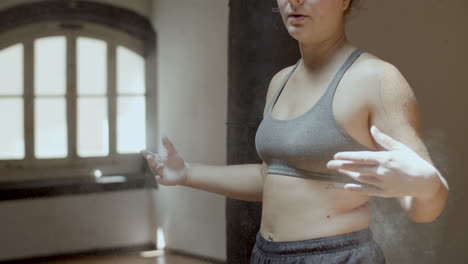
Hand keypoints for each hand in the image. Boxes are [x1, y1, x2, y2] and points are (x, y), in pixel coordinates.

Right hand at [140, 135, 190, 185]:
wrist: (185, 172)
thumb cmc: (177, 162)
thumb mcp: (173, 152)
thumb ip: (168, 145)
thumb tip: (163, 135)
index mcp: (158, 159)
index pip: (150, 156)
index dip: (145, 153)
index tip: (142, 151)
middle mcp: (157, 166)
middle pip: (152, 163)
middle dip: (150, 160)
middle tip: (150, 156)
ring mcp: (160, 173)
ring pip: (156, 171)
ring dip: (157, 168)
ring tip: (161, 164)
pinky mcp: (164, 180)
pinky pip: (159, 180)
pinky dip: (158, 179)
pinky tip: (158, 177)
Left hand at [326, 125, 440, 198]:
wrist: (425, 181)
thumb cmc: (412, 161)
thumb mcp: (400, 148)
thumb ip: (384, 140)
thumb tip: (373, 128)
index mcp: (386, 159)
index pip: (362, 157)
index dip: (348, 157)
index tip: (336, 155)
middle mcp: (383, 171)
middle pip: (358, 168)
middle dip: (342, 166)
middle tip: (329, 164)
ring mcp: (383, 183)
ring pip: (361, 179)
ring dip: (348, 174)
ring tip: (337, 170)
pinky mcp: (385, 193)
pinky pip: (368, 191)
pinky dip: (356, 189)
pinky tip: (346, 186)